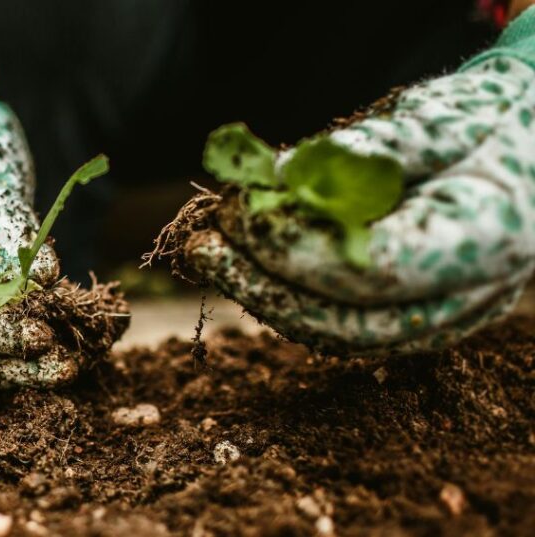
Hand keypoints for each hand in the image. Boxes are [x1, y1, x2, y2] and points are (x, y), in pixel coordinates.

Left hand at [177, 52, 534, 353]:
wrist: (528, 149)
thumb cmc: (489, 123)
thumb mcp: (437, 117)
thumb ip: (364, 153)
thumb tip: (278, 177)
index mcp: (486, 240)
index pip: (373, 271)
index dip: (295, 247)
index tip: (237, 212)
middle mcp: (469, 296)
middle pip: (347, 322)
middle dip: (262, 286)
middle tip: (201, 245)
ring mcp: (444, 318)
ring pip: (340, 335)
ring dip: (265, 297)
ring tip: (210, 253)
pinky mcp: (415, 319)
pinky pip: (343, 325)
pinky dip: (289, 298)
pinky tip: (247, 265)